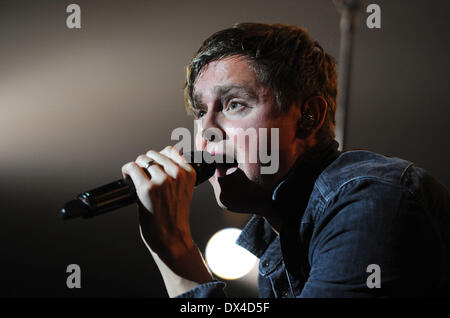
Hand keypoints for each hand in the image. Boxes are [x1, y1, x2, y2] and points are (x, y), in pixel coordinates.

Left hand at [121, 146, 196, 262]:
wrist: (171, 237)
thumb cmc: (175, 216)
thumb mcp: (184, 190)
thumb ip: (176, 174)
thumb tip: (157, 158)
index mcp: (189, 173)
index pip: (171, 151)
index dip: (159, 156)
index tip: (154, 163)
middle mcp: (177, 174)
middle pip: (154, 154)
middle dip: (146, 162)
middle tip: (143, 174)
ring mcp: (162, 181)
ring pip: (143, 159)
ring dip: (136, 166)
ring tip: (135, 176)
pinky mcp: (147, 188)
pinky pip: (132, 168)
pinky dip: (127, 170)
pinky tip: (127, 177)